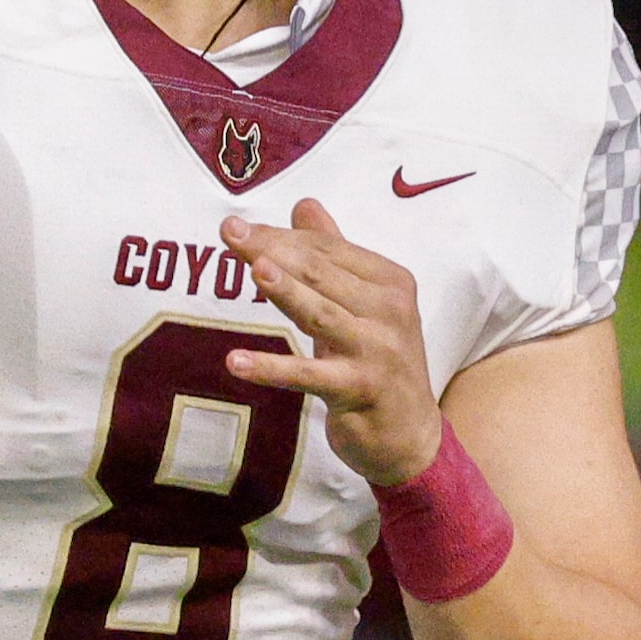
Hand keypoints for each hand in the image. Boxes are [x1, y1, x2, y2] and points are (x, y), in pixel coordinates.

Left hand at [222, 198, 445, 485]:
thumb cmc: (377, 360)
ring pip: (320, 314)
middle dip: (272, 250)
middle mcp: (389, 311)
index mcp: (390, 282)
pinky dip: (272, 368)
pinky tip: (236, 361)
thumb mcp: (362, 303)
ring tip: (253, 270)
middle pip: (320, 273)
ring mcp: (377, 351)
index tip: (238, 226)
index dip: (280, 236)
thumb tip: (305, 205)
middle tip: (229, 231)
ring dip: (287, 292)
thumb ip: (333, 254)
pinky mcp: (359, 390)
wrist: (411, 435)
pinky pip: (309, 375)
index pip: (327, 250)